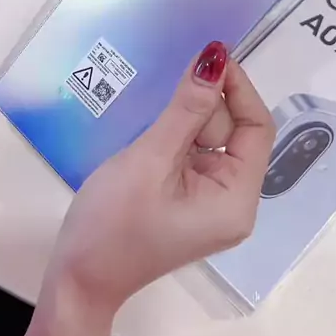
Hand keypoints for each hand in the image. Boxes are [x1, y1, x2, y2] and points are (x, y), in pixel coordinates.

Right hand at [39, 42, 275, 316]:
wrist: (78, 279)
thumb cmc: (112, 223)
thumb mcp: (150, 159)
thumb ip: (186, 108)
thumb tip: (214, 59)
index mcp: (236, 200)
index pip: (257, 127)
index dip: (238, 88)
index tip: (211, 56)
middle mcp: (234, 202)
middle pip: (234, 133)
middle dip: (202, 111)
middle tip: (162, 110)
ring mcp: (211, 203)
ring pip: (211, 141)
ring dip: (184, 124)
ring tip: (148, 138)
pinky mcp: (189, 201)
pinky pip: (193, 156)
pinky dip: (176, 139)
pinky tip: (151, 142)